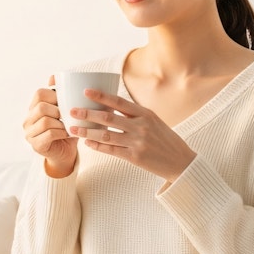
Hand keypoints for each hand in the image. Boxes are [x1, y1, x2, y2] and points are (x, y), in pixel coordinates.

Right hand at [22, 75, 78, 176]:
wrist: (66, 154)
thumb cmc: (67, 129)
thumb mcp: (66, 110)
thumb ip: (62, 96)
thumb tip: (54, 76)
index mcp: (33, 108)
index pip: (39, 93)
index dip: (55, 95)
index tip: (67, 102)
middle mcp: (28, 120)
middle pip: (41, 106)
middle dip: (59, 110)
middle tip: (69, 116)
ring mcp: (29, 133)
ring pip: (45, 120)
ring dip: (61, 123)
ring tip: (70, 126)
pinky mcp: (35, 145)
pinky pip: (49, 134)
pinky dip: (62, 132)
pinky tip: (68, 134)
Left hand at [66, 89, 196, 181]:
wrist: (181, 161)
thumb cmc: (165, 140)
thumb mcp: (154, 121)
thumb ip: (135, 114)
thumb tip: (113, 105)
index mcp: (146, 114)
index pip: (119, 102)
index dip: (101, 96)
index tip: (86, 92)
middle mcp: (141, 126)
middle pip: (109, 118)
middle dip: (88, 114)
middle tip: (72, 111)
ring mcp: (137, 142)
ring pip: (106, 135)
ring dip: (87, 131)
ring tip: (73, 129)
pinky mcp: (134, 157)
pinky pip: (111, 150)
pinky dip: (97, 146)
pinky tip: (87, 143)